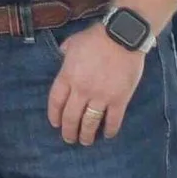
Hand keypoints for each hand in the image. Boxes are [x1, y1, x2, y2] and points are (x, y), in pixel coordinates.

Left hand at [48, 23, 143, 146]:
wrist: (122, 36)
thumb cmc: (96, 37)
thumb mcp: (73, 42)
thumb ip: (65, 52)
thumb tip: (62, 56)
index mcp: (67, 76)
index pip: (56, 102)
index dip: (54, 116)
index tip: (55, 124)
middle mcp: (81, 90)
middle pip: (71, 117)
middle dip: (69, 131)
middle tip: (69, 139)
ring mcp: (100, 96)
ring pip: (90, 123)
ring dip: (86, 135)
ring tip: (85, 141)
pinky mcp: (119, 100)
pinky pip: (113, 121)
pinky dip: (110, 130)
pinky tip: (108, 135)